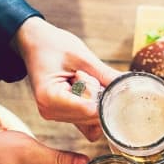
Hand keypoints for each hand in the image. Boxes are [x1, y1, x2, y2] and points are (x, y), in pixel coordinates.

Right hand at [13, 17, 121, 140]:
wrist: (34, 42)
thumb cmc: (52, 45)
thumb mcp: (81, 56)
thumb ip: (104, 74)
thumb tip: (129, 86)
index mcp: (50, 98)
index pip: (89, 111)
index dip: (104, 100)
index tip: (106, 83)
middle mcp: (50, 112)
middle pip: (91, 119)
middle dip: (100, 100)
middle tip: (91, 77)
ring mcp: (54, 115)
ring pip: (90, 122)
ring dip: (96, 103)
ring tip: (84, 80)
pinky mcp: (61, 114)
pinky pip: (85, 122)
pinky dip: (92, 108)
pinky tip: (86, 90)